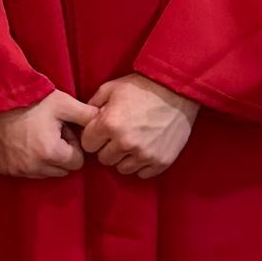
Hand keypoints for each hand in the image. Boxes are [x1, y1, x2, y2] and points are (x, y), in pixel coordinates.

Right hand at [0, 91, 87, 179]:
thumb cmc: (31, 99)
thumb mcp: (63, 103)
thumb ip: (88, 115)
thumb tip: (105, 121)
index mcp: (51, 153)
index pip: (77, 162)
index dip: (73, 144)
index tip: (63, 129)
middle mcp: (33, 167)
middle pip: (61, 170)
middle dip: (60, 153)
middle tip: (50, 131)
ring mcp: (16, 170)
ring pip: (44, 173)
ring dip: (45, 158)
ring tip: (36, 134)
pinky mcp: (3, 169)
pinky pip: (24, 172)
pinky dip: (27, 160)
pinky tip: (22, 140)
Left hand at [81, 76, 197, 178]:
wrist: (178, 90)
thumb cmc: (143, 86)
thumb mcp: (112, 87)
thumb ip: (93, 104)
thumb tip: (83, 118)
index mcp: (109, 124)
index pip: (87, 145)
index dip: (93, 137)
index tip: (102, 132)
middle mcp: (125, 142)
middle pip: (104, 159)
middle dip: (108, 148)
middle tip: (118, 136)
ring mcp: (144, 154)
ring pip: (122, 168)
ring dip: (124, 158)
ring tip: (132, 142)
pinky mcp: (161, 161)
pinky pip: (142, 173)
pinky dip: (141, 164)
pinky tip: (144, 149)